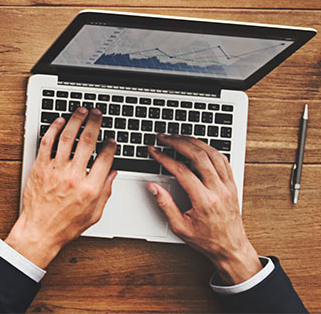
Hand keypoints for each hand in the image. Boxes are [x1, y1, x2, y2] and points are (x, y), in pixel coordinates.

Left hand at [6, 107, 117, 267]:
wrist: (40, 230)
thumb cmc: (65, 225)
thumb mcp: (95, 213)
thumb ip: (106, 191)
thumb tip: (113, 173)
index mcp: (90, 188)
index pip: (106, 158)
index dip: (111, 145)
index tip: (112, 139)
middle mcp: (73, 176)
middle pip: (88, 141)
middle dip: (94, 123)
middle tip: (97, 114)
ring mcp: (55, 170)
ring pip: (67, 137)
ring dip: (76, 120)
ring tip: (80, 111)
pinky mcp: (40, 167)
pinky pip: (47, 143)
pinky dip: (53, 129)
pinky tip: (59, 121)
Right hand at [148, 135, 261, 284]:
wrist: (231, 248)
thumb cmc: (207, 240)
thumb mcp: (180, 227)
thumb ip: (165, 204)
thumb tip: (153, 187)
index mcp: (204, 200)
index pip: (182, 171)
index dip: (165, 158)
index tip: (154, 151)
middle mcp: (219, 190)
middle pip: (199, 156)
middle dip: (179, 142)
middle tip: (165, 137)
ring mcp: (228, 186)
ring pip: (214, 154)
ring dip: (195, 142)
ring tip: (180, 137)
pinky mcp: (232, 185)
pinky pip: (223, 160)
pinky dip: (210, 149)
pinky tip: (199, 146)